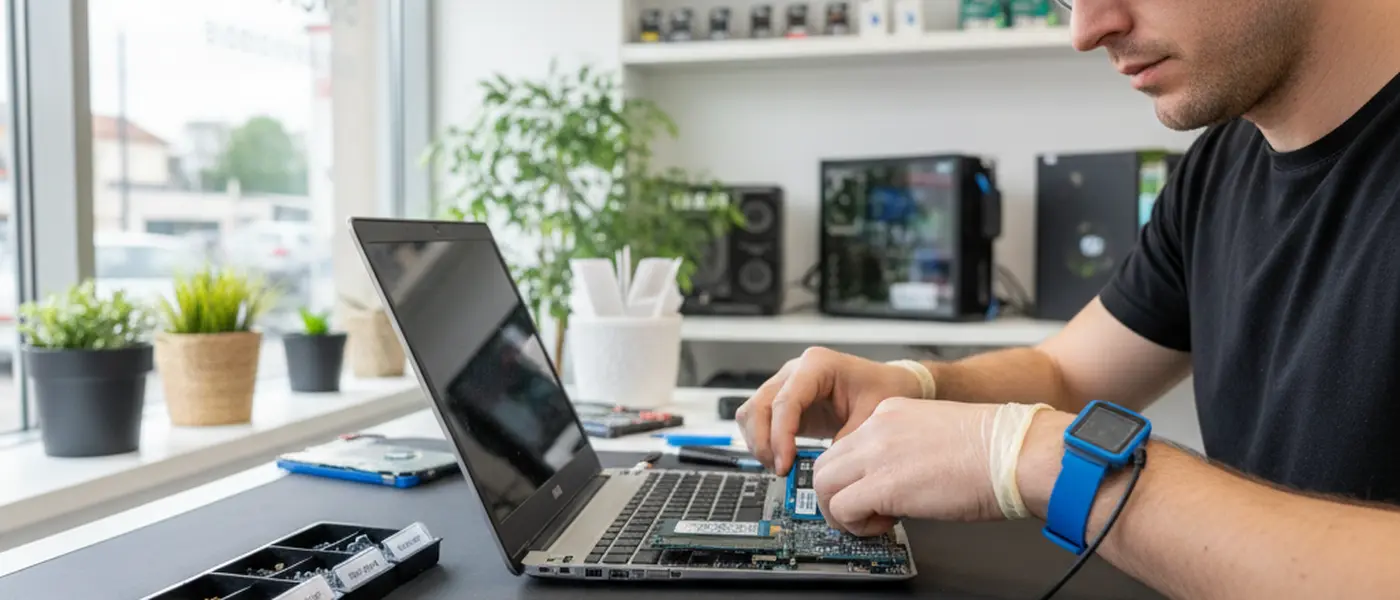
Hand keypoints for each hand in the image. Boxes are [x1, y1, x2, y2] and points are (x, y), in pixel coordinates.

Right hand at [735, 347, 925, 474]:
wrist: (888, 384)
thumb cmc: (883, 389)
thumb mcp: (873, 414)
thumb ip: (846, 440)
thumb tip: (822, 468)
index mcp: (817, 365)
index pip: (785, 401)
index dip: (780, 435)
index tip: (785, 464)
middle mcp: (795, 371)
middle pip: (760, 406)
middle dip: (764, 442)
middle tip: (780, 469)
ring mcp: (786, 385)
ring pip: (751, 413)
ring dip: (759, 443)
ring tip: (779, 466)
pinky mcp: (784, 403)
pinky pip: (758, 421)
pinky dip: (762, 442)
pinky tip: (780, 459)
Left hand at [812, 398, 1003, 535]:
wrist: (1015, 453)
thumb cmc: (995, 450)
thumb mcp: (936, 436)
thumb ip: (907, 450)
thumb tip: (895, 481)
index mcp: (891, 413)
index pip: (845, 445)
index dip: (853, 476)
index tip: (868, 493)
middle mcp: (878, 428)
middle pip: (824, 463)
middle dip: (835, 495)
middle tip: (862, 513)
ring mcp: (878, 453)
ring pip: (823, 484)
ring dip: (841, 511)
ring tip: (872, 521)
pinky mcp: (884, 484)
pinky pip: (842, 508)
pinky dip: (856, 525)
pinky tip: (885, 524)